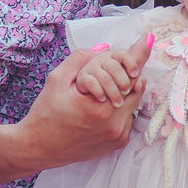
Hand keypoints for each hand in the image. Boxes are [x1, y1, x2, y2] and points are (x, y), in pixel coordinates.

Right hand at [27, 36, 150, 163]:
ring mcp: (118, 135)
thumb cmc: (45, 114)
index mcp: (101, 107)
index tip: (148, 39)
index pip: (130, 74)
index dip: (139, 54)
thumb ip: (80, 60)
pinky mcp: (118, 143)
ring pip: (133, 103)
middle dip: (128, 74)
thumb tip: (104, 49)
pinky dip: (120, 108)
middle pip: (136, 87)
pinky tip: (101, 108)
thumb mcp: (57, 80)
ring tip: (102, 92)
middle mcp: (114, 124)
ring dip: (124, 92)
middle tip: (113, 71)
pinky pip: (128, 118)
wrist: (39, 148)